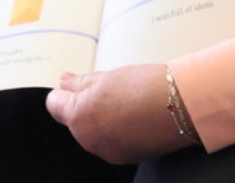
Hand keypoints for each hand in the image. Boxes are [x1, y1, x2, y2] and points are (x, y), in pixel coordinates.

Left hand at [46, 65, 198, 164]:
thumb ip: (80, 83)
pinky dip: (115, 129)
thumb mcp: (106, 77)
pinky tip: (132, 115)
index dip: (63, 92)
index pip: (54, 105)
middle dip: (83, 104)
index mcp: (80, 117)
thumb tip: (64, 83)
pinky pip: (109, 141)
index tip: (73, 84)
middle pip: (74, 120)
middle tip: (105, 87)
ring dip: (100, 117)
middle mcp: (90, 140)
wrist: (180, 105)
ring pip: (92, 131)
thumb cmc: (144, 86)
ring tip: (122, 99)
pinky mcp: (124, 158)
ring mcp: (107, 152)